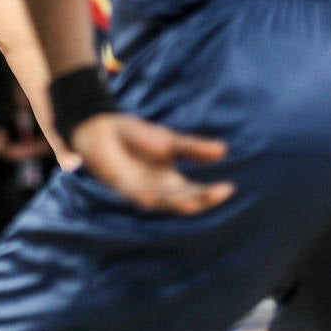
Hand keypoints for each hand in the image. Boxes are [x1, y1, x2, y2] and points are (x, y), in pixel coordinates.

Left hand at [71, 113, 233, 213]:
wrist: (102, 127)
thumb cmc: (135, 137)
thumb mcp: (170, 141)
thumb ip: (193, 148)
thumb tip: (223, 150)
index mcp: (171, 182)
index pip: (196, 193)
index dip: (211, 194)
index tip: (228, 188)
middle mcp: (158, 190)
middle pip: (183, 200)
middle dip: (201, 199)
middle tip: (219, 193)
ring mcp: (140, 189)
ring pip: (162, 201)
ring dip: (177, 202)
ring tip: (194, 202)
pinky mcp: (121, 184)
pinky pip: (135, 194)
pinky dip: (144, 196)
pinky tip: (153, 197)